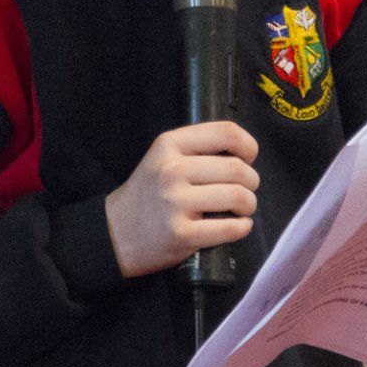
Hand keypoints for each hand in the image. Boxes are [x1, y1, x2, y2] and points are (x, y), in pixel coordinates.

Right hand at [105, 121, 259, 277]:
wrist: (115, 233)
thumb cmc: (148, 194)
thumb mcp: (163, 158)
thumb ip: (198, 149)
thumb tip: (245, 152)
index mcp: (169, 145)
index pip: (226, 132)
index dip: (248, 145)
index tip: (249, 158)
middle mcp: (172, 170)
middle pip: (237, 168)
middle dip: (251, 181)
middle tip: (246, 190)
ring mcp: (175, 203)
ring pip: (238, 196)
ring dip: (248, 204)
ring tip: (241, 209)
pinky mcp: (181, 234)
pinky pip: (230, 228)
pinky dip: (242, 227)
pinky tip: (238, 225)